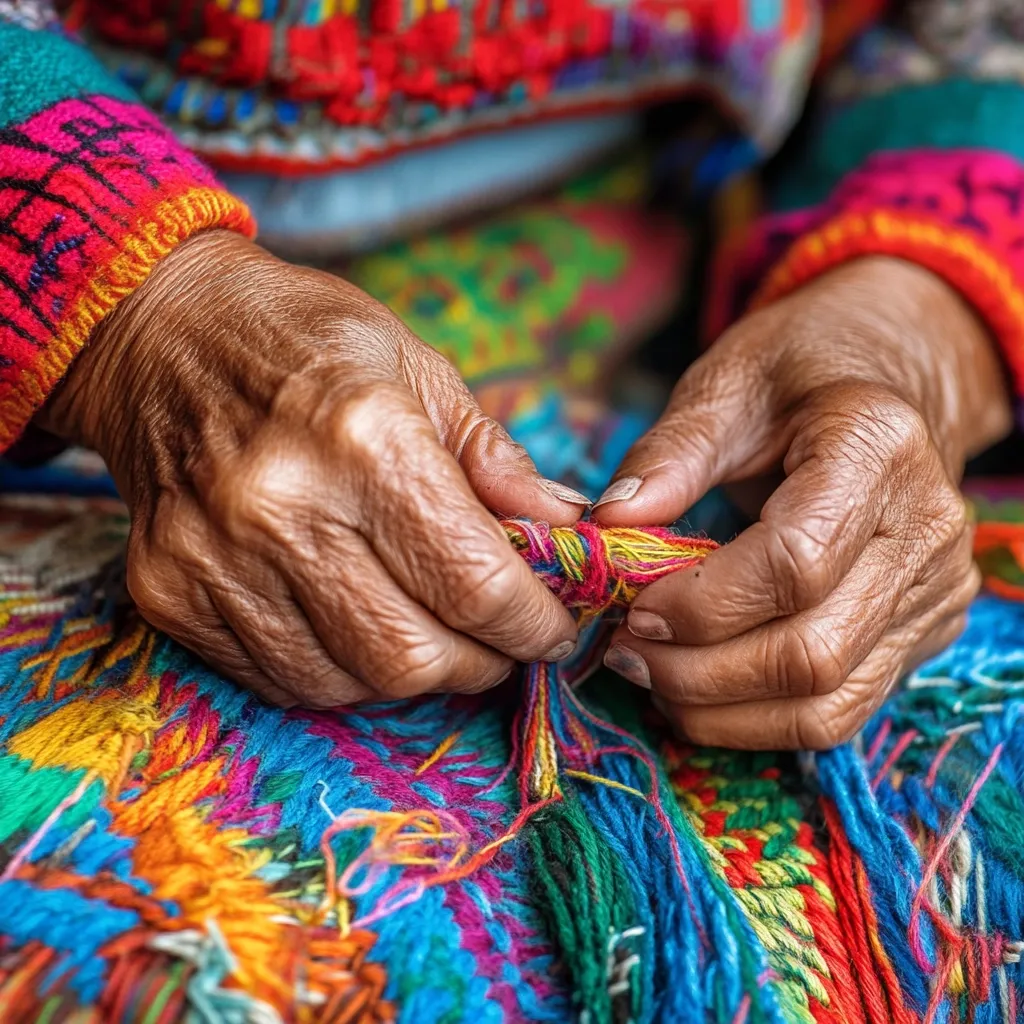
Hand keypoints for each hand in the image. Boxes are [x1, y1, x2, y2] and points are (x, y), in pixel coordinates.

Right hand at [40, 231, 584, 706]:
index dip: (532, 622)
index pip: (473, 581)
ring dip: (411, 673)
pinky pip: (278, 679)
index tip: (552, 625)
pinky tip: (357, 624)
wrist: (160, 332)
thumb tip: (568, 532)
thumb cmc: (307, 342)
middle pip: (410, 654)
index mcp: (362, 435)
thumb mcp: (419, 368)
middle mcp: (280, 504)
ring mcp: (213, 556)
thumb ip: (495, 462)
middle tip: (500, 639)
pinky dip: (339, 671)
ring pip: (346, 683)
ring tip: (432, 630)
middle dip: (479, 662)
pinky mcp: (168, 592)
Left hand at [593, 257, 1011, 748]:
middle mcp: (925, 530)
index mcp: (878, 448)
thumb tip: (605, 528)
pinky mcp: (923, 631)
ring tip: (652, 679)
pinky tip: (699, 694)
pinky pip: (841, 710)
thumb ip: (669, 455)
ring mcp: (933, 590)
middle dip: (699, 673)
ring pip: (828, 701)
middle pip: (812, 652)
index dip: (702, 604)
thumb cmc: (798, 372)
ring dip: (722, 710)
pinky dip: (758, 720)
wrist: (887, 377)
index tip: (632, 608)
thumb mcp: (726, 385)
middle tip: (624, 653)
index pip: (793, 564)